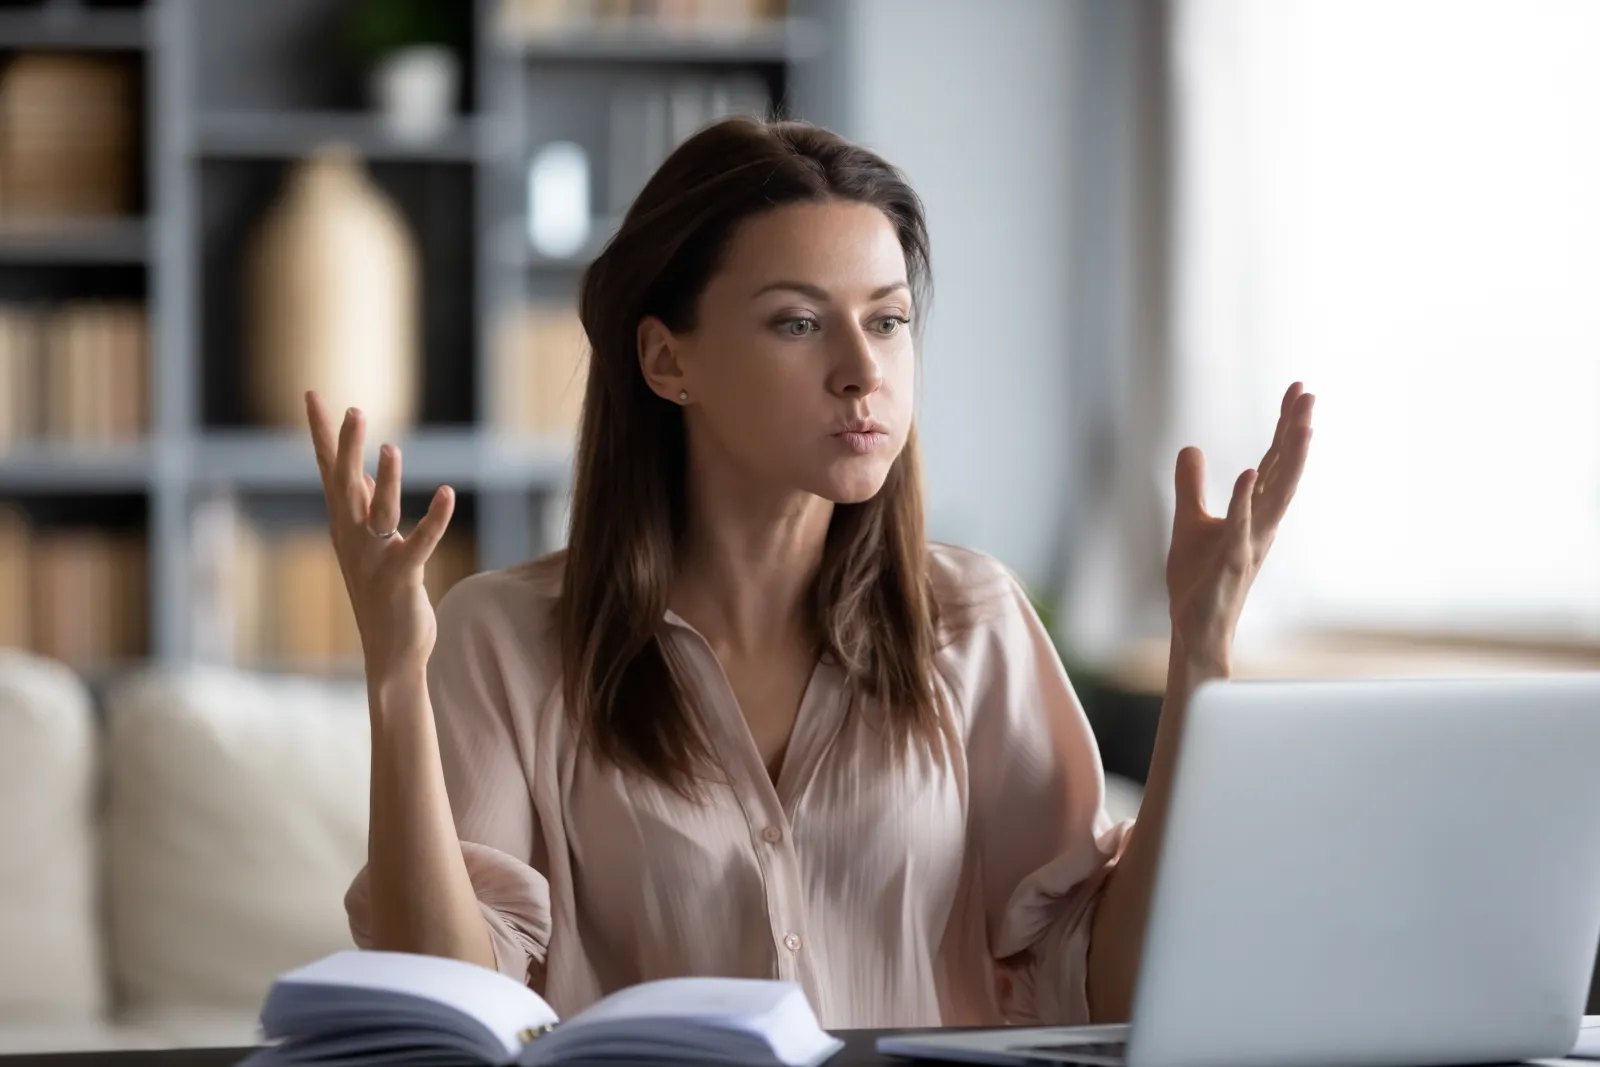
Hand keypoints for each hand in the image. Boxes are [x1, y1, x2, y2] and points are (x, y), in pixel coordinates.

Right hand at [306, 391, 455, 679]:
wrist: (391, 652)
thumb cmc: (381, 594)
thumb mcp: (368, 542)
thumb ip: (364, 505)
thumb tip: (361, 470)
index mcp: (345, 525)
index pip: (329, 470)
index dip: (321, 432)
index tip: (312, 394)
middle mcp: (354, 538)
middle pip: (344, 483)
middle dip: (346, 446)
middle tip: (350, 409)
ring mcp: (375, 558)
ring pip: (379, 510)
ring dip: (385, 479)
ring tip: (392, 447)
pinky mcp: (402, 576)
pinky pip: (420, 542)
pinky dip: (434, 518)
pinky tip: (447, 493)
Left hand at [1165, 381, 1314, 676]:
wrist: (1195, 627)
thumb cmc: (1198, 580)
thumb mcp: (1188, 521)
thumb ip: (1191, 486)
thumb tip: (1190, 448)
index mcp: (1254, 512)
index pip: (1273, 460)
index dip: (1285, 425)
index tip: (1298, 389)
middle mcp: (1261, 524)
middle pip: (1283, 469)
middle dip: (1295, 431)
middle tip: (1308, 393)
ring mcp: (1250, 542)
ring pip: (1275, 496)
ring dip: (1289, 461)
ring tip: (1302, 426)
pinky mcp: (1230, 562)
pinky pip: (1239, 526)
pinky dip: (1243, 500)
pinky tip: (1247, 472)